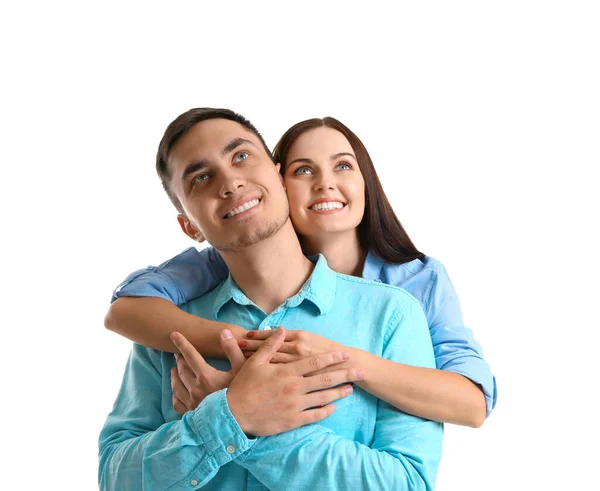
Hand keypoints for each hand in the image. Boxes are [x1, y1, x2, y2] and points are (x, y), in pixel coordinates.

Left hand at [169, 329, 245, 415]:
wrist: (239, 425)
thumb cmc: (244, 396)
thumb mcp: (243, 370)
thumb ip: (233, 350)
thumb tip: (224, 332)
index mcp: (206, 376)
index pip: (190, 355)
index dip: (182, 343)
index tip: (173, 334)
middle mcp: (195, 389)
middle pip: (182, 369)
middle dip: (179, 358)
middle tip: (178, 352)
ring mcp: (192, 403)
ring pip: (176, 385)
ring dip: (174, 374)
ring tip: (174, 369)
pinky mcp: (191, 415)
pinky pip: (177, 402)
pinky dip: (175, 393)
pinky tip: (176, 391)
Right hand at [227, 326, 363, 436]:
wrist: (233, 413)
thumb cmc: (243, 386)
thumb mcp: (255, 362)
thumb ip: (271, 345)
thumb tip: (281, 329)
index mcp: (287, 371)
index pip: (315, 362)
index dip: (332, 357)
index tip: (346, 354)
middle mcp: (294, 387)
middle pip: (325, 379)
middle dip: (345, 374)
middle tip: (360, 371)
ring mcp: (295, 405)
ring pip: (323, 398)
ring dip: (339, 392)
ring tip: (351, 388)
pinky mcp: (293, 420)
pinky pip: (315, 416)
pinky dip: (326, 411)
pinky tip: (334, 408)